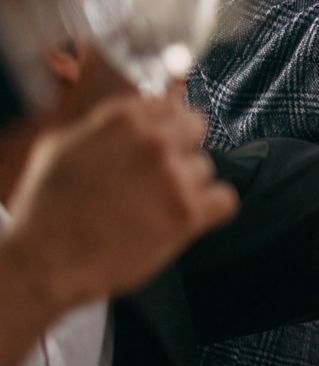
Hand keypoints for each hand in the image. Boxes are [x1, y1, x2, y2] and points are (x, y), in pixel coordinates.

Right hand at [4, 92, 236, 318]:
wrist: (45, 261)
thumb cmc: (48, 207)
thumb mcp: (62, 146)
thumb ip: (105, 123)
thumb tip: (140, 109)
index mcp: (123, 119)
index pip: (171, 105)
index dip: (165, 126)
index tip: (160, 140)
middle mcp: (153, 142)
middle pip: (196, 128)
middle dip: (180, 148)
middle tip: (159, 173)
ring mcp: (174, 177)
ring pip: (204, 168)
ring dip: (187, 185)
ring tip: (153, 205)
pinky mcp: (188, 214)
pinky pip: (226, 200)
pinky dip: (211, 209)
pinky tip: (187, 218)